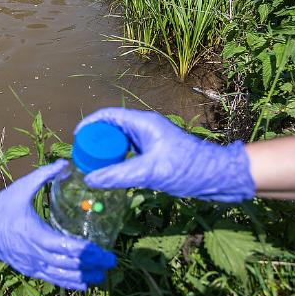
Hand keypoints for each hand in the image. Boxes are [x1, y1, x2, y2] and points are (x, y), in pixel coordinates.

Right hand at [0, 160, 116, 289]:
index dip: (87, 252)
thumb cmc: (1, 207)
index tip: (104, 252)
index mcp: (35, 233)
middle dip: (91, 265)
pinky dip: (68, 282)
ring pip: (61, 276)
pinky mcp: (28, 268)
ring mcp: (31, 263)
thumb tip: (67, 163)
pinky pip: (51, 278)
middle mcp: (34, 253)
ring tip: (101, 275)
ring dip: (83, 277)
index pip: (67, 247)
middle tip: (110, 261)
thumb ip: (45, 175)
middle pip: (68, 264)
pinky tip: (83, 283)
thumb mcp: (22, 187)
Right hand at [76, 108, 254, 202]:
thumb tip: (90, 179)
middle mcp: (146, 127)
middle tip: (82, 157)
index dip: (89, 124)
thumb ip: (118, 176)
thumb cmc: (187, 169)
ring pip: (121, 141)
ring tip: (93, 166)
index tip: (76, 139)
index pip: (108, 115)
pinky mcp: (156, 152)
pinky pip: (130, 151)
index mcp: (144, 123)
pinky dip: (118, 159)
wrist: (218, 176)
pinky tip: (113, 173)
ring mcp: (151, 139)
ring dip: (107, 151)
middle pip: (112, 127)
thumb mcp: (149, 173)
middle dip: (96, 140)